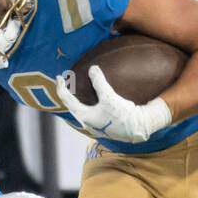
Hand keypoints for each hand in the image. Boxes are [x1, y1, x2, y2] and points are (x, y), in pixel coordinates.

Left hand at [55, 66, 171, 143]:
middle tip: (64, 82)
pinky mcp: (103, 126)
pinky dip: (87, 105)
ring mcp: (95, 126)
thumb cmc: (123, 115)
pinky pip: (90, 113)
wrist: (138, 128)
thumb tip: (92, 69)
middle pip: (72, 106)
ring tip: (76, 92)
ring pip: (81, 111)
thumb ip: (99, 82)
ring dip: (77, 101)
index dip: (61, 87)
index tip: (58, 77)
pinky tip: (92, 101)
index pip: (67, 100)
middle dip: (67, 94)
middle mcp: (87, 123)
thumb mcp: (110, 97)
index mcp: (84, 116)